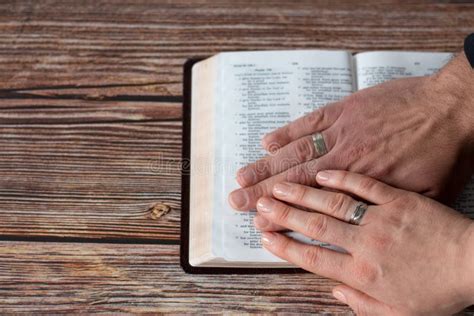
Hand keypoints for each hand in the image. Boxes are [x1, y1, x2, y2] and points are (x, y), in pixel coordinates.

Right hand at [229, 53, 473, 210]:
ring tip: (241, 175)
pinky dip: (288, 130)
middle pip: (294, 179)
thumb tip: (365, 229)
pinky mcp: (345, 109)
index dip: (284, 214)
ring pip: (296, 151)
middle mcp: (345, 159)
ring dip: (266, 164)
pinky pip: (309, 121)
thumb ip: (389, 212)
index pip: (313, 204)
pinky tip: (268, 139)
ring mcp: (342, 132)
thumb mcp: (427, 196)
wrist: (454, 107)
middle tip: (236, 200)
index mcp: (363, 184)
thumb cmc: (445, 151)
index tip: (261, 223)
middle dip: (262, 191)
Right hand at [254, 170, 473, 314]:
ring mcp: (382, 216)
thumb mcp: (401, 312)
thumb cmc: (442, 288)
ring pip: (332, 202)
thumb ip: (362, 303)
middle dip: (282, 214)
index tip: (264, 236)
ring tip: (277, 185)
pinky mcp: (399, 196)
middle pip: (315, 225)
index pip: (313, 256)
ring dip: (301, 193)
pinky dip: (341, 178)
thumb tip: (334, 292)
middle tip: (258, 204)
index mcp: (364, 271)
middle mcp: (367, 242)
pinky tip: (321, 172)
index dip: (285, 245)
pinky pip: (364, 184)